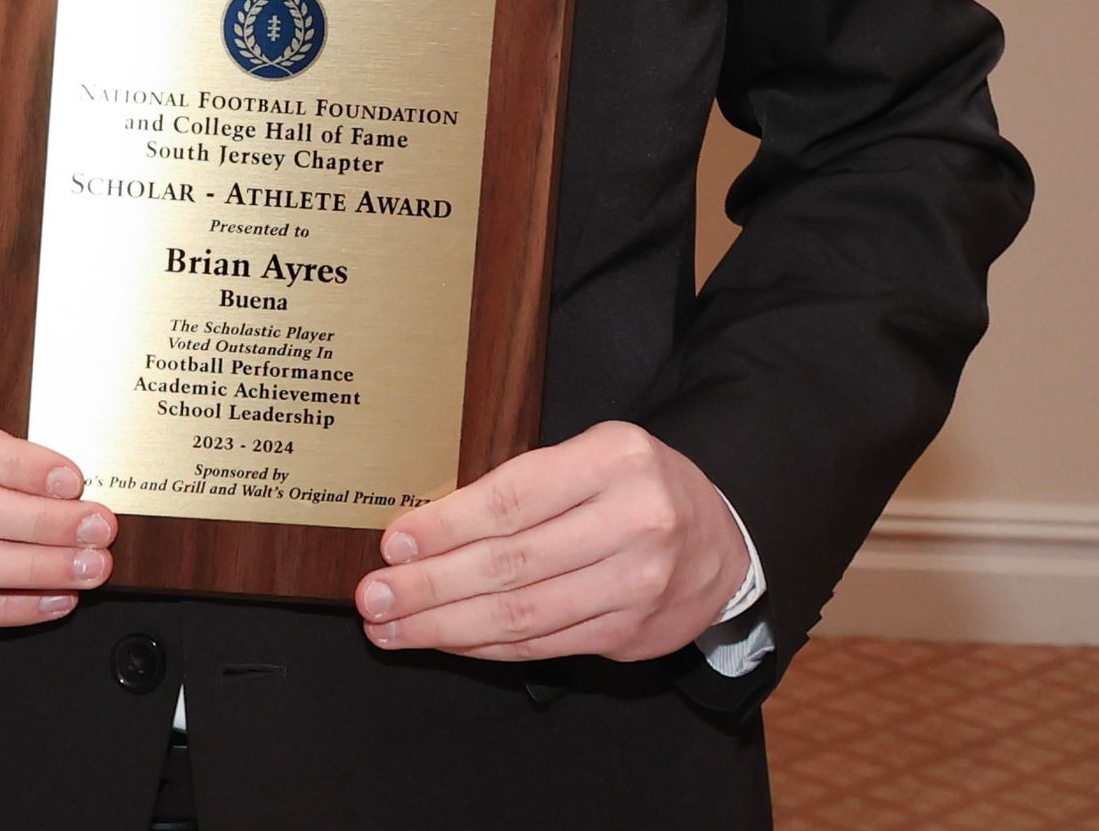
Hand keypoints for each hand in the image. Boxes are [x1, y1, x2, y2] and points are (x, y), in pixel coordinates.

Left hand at [353, 421, 749, 663]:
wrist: (723, 539)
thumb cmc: (635, 482)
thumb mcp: (593, 451)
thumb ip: (529, 480)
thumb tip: (432, 520)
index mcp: (614, 460)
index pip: (515, 499)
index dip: (447, 525)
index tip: (394, 543)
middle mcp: (631, 524)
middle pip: (511, 565)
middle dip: (432, 586)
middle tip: (375, 596)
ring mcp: (636, 587)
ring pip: (523, 616)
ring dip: (447, 627)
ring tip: (392, 628)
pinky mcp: (631, 636)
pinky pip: (543, 644)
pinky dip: (487, 647)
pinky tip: (447, 642)